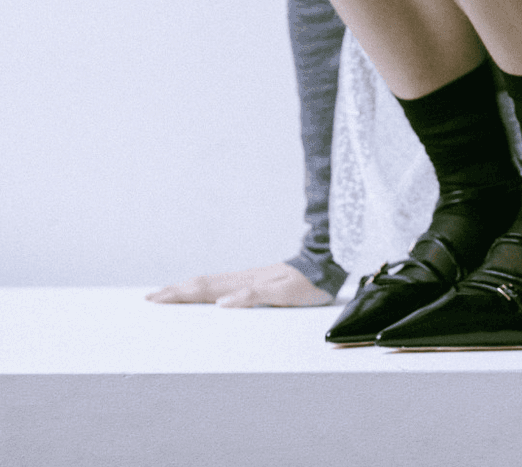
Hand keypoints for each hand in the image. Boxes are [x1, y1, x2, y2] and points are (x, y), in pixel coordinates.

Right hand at [146, 262, 333, 307]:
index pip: (204, 289)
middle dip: (174, 291)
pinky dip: (204, 290)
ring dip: (186, 289)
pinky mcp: (253, 282)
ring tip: (167, 294)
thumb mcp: (284, 293)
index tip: (155, 299)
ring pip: (209, 284)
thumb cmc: (307, 283)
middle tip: (149, 298)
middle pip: (201, 285)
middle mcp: (241, 280)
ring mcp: (246, 279)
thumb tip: (222, 303)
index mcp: (243, 283)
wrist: (325, 265)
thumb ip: (254, 297)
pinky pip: (221, 286)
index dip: (178, 294)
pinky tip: (203, 295)